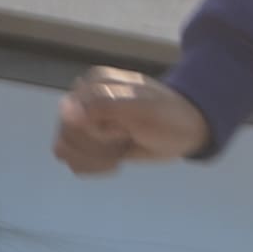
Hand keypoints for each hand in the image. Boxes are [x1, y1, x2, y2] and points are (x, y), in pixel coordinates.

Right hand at [53, 68, 210, 174]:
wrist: (187, 130)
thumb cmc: (169, 117)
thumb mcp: (142, 110)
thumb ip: (103, 106)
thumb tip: (65, 110)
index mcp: (93, 85)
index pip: (71, 120)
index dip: (98, 134)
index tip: (125, 131)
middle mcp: (82, 100)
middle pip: (66, 137)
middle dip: (99, 147)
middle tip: (127, 139)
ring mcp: (83, 121)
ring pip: (65, 151)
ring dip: (96, 158)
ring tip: (121, 150)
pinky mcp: (88, 141)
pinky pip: (72, 161)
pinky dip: (94, 167)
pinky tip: (115, 160)